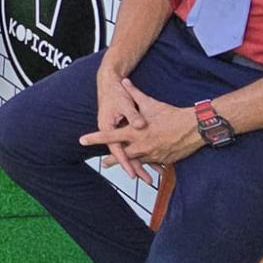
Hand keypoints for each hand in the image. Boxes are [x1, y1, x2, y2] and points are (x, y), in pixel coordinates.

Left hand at [80, 80, 205, 172]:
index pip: (110, 136)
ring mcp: (152, 155)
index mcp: (134, 133)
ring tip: (125, 168)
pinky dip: (148, 165)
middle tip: (104, 163)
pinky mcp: (163, 160)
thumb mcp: (150, 103)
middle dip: (112, 160)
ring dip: (130, 164)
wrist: (193, 127)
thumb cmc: (170, 114)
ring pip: (137, 162)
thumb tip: (124, 80)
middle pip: (121, 156)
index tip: (82, 140)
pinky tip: (145, 167)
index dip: (95, 139)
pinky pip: (152, 164)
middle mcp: (141, 146)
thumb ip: (134, 93)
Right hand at [88, 62, 148, 181]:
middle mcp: (112, 132)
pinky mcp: (124, 130)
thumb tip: (140, 126)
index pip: (117, 149)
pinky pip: (134, 144)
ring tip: (153, 176)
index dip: (125, 161)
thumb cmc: (115, 93)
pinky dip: (144, 152)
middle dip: (135, 167)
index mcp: (107, 126)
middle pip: (124, 153)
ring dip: (141, 162)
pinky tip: (155, 161)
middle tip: (146, 179)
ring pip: (130, 151)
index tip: (132, 173)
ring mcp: (118, 132)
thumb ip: (133, 116)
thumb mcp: (124, 103)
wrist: (108, 83)